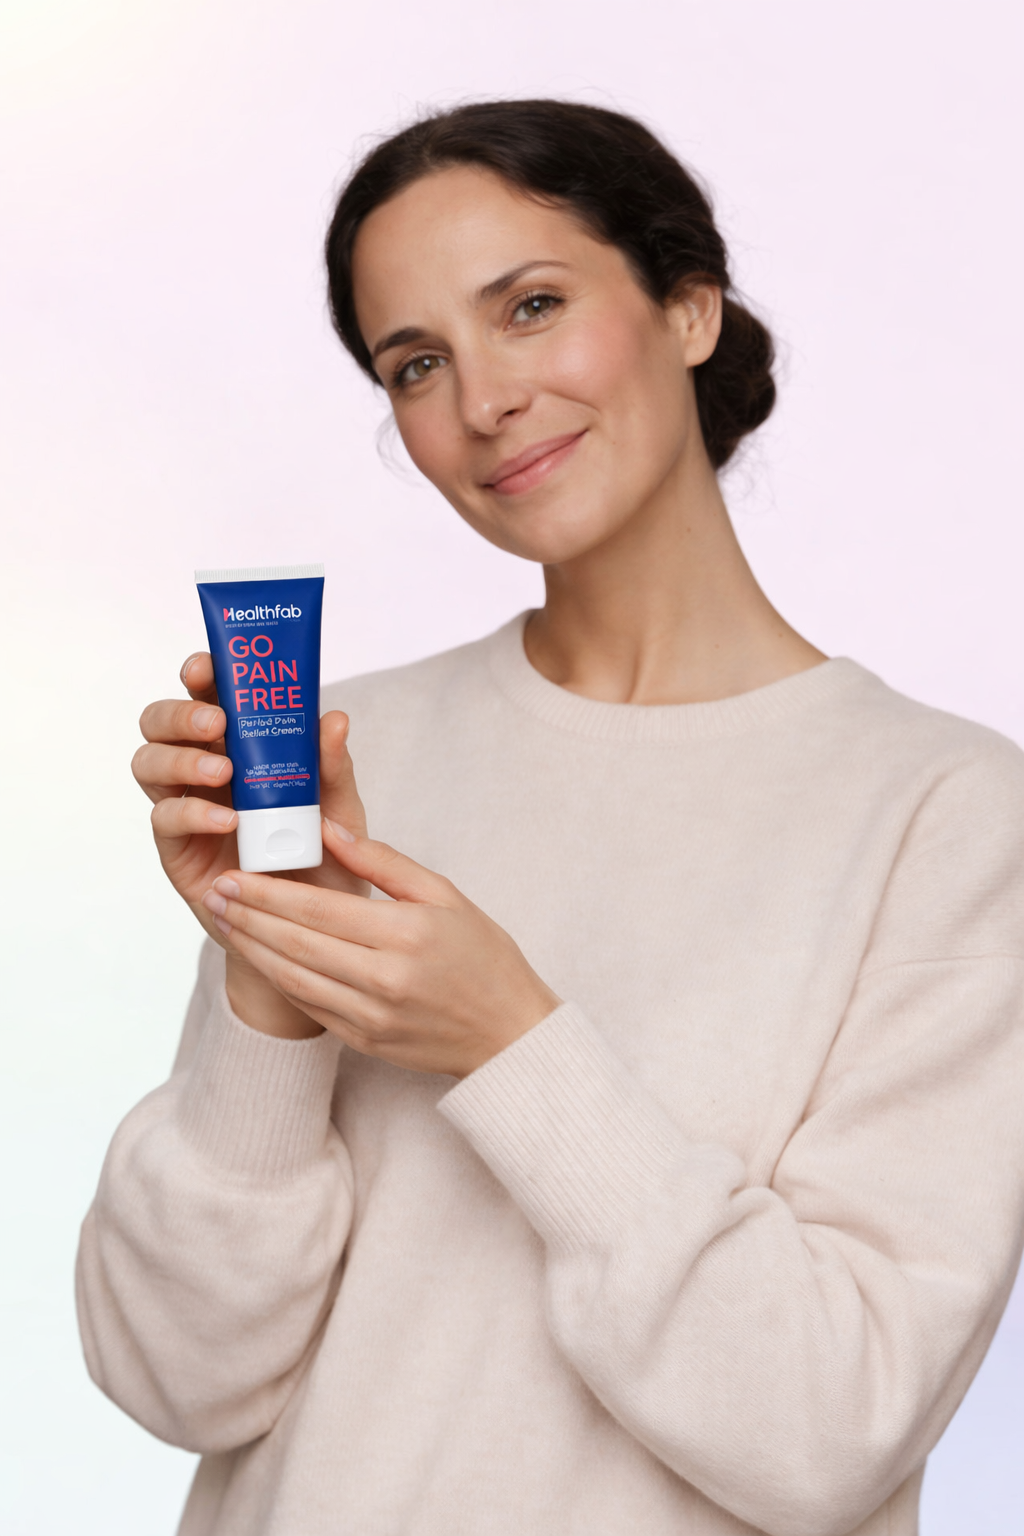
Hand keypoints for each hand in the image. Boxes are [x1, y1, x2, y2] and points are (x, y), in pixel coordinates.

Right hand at [133, 652, 371, 1037]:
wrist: (316, 931)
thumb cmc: (326, 860)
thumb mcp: (340, 811)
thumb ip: (333, 768)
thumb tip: (333, 718)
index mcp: (239, 745)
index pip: (207, 697)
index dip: (199, 675)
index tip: (207, 666)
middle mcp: (203, 770)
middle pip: (160, 723)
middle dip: (180, 714)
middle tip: (216, 721)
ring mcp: (185, 808)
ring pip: (148, 763)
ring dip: (180, 758)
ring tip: (223, 770)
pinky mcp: (177, 850)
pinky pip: (164, 819)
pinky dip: (192, 812)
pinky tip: (225, 819)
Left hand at [200, 820, 561, 1077]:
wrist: (508, 1034)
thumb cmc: (483, 956)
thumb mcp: (444, 895)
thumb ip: (384, 862)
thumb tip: (329, 830)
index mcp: (406, 934)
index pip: (318, 909)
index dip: (268, 893)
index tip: (233, 874)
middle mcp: (385, 978)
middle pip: (295, 943)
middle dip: (247, 916)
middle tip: (214, 893)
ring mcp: (372, 1015)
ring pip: (293, 978)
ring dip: (252, 949)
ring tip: (223, 921)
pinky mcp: (364, 1041)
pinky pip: (308, 1006)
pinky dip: (277, 980)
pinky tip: (258, 957)